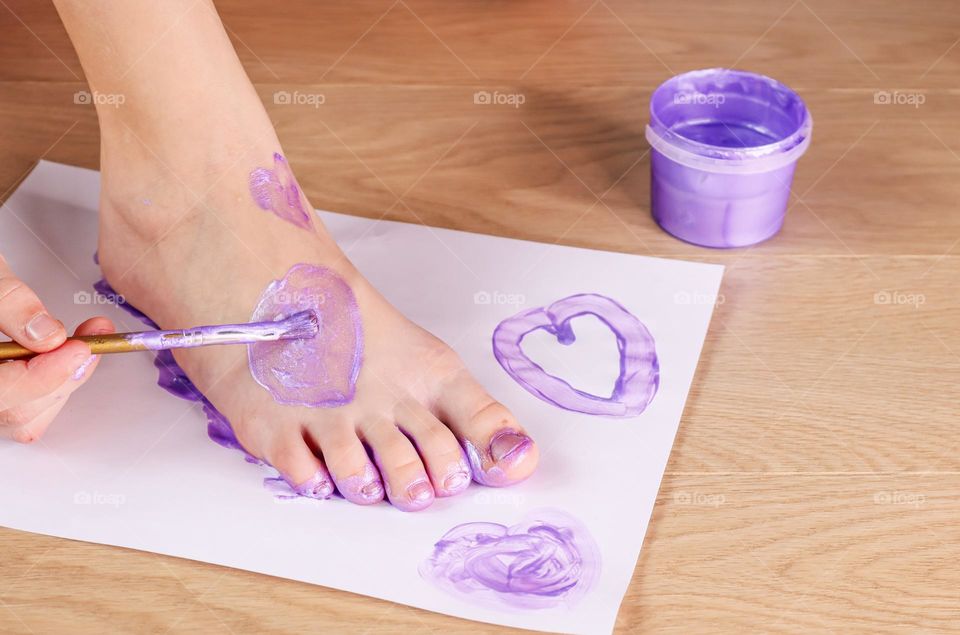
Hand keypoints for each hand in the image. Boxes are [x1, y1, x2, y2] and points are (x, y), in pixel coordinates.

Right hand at [0, 255, 113, 442]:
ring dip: (64, 381)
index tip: (78, 349)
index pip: (0, 390)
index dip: (42, 375)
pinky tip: (67, 356)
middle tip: (93, 337)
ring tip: (84, 341)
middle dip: (64, 374)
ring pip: (27, 417)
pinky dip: (56, 385)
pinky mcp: (6, 394)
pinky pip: (30, 410)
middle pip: (18, 410)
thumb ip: (10, 303)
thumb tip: (47, 334)